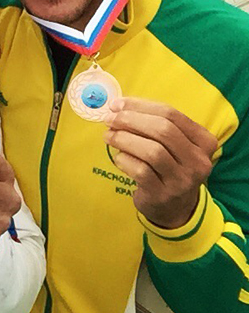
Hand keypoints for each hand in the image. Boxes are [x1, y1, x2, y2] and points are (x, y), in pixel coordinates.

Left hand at [105, 98, 217, 228]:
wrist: (175, 208)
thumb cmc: (169, 166)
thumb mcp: (171, 145)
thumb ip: (152, 124)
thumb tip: (117, 107)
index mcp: (204, 141)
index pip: (171, 114)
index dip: (140, 106)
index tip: (116, 105)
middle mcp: (198, 161)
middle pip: (163, 130)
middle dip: (131, 120)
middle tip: (110, 120)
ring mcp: (182, 180)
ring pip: (152, 151)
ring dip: (124, 139)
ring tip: (109, 136)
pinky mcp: (163, 194)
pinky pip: (141, 171)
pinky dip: (125, 160)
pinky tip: (118, 157)